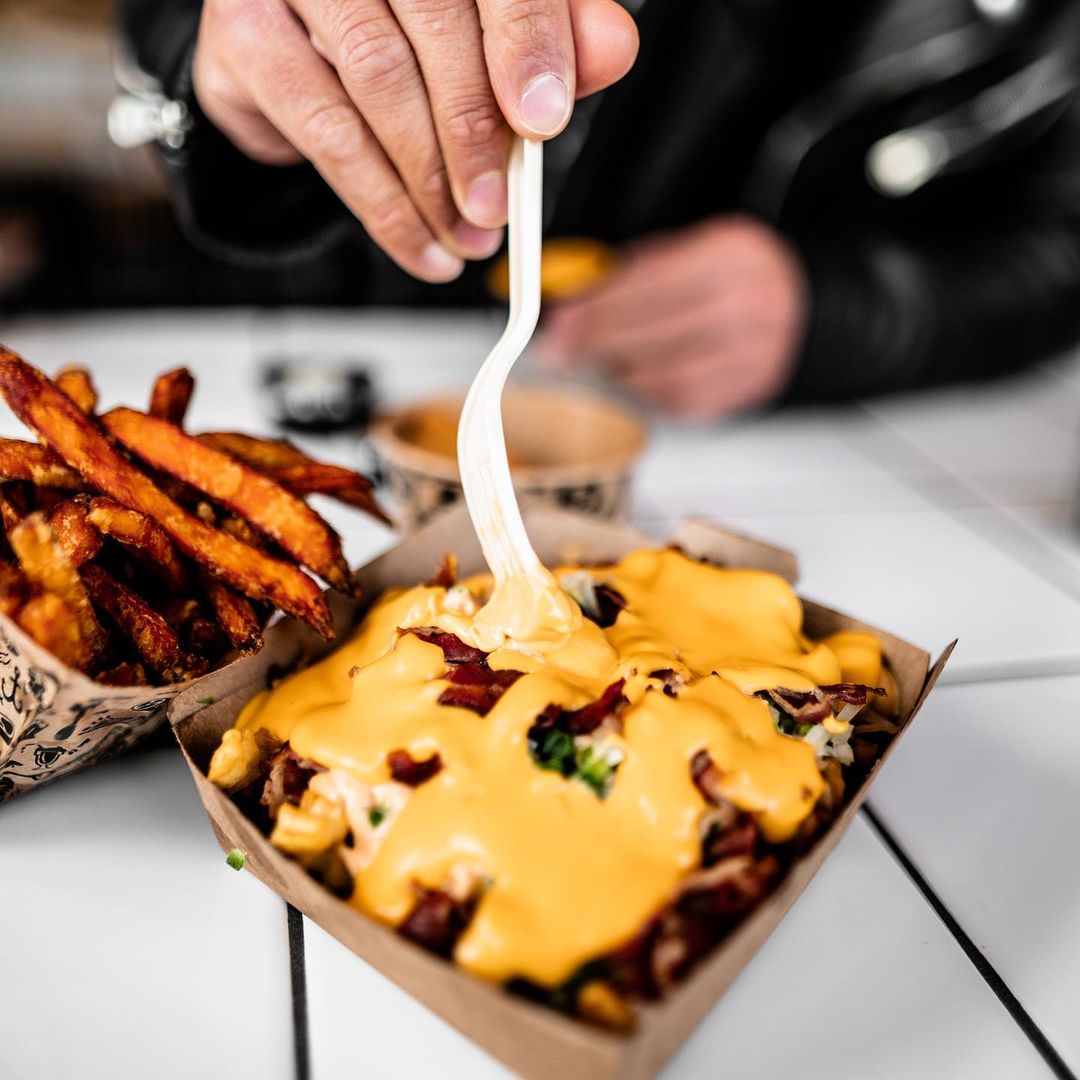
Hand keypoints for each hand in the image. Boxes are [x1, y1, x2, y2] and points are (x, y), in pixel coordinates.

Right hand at [193, 0, 637, 281]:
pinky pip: (331, 135)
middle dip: (474, 131)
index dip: (525, 42)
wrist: (293, 58)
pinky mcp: (249, 38)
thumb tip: (612, 49)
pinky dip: (386, 208)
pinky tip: (423, 245)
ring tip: (467, 235)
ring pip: (378, 82)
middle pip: (432, 22)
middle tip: (497, 205)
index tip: (541, 120)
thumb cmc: (404, 38)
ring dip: (432, 181)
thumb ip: (554, 38)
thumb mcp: (493, 37)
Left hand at [538, 217, 807, 419]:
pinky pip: (687, 400)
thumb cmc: (739, 278)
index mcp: (731, 255)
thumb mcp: (698, 247)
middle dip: (598, 342)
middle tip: (563, 350)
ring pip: (671, 374)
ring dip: (621, 373)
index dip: (598, 306)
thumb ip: (644, 268)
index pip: (652, 282)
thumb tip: (581, 297)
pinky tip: (631, 380)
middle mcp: (749, 303)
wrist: (801, 308)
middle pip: (659, 329)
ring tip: (596, 364)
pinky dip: (650, 393)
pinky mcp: (747, 389)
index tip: (563, 320)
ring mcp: (754, 351)